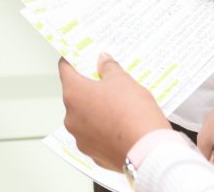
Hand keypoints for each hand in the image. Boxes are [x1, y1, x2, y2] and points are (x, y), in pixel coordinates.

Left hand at [59, 54, 168, 170]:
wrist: (148, 152)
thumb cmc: (133, 114)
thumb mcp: (122, 80)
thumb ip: (108, 67)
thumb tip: (102, 61)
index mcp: (74, 93)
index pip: (65, 70)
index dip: (73, 61)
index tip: (80, 59)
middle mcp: (71, 117)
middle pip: (75, 95)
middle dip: (90, 88)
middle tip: (107, 84)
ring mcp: (81, 138)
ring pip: (85, 117)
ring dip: (96, 110)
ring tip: (118, 107)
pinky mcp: (93, 154)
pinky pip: (95, 136)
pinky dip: (104, 130)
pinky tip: (120, 126)